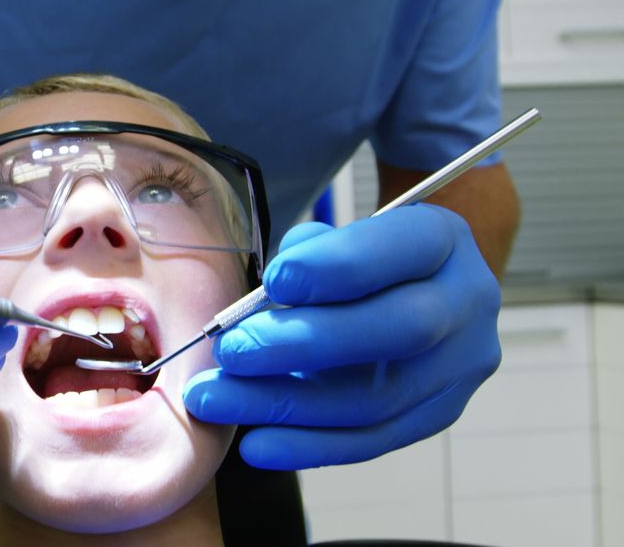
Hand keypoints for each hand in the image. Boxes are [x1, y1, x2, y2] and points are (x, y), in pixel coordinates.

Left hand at [183, 204, 500, 468]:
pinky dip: (307, 446)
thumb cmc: (359, 258)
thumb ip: (309, 253)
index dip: (337, 267)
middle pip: (399, 331)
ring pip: (377, 399)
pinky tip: (255, 445)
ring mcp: (459, 369)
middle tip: (232, 350)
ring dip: (286, 404)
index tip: (273, 280)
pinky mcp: (436, 416)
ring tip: (215, 399)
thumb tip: (271, 297)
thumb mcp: (340, 235)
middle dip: (305, 344)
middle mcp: (466, 304)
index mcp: (443, 241)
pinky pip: (371, 441)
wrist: (411, 290)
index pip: (401, 249)